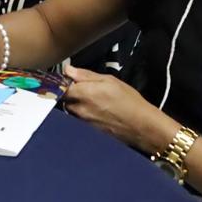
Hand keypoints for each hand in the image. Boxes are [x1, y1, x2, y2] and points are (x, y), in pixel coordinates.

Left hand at [62, 66, 178, 153]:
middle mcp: (79, 109)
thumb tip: (69, 70)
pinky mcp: (87, 131)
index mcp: (83, 93)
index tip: (68, 79)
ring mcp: (82, 122)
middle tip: (85, 89)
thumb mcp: (109, 80)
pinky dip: (84, 114)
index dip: (62, 82)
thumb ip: (86, 75)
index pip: (59, 87)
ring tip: (96, 101)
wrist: (142, 126)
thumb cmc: (129, 102)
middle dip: (71, 93)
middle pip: (64, 99)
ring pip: (71, 109)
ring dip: (77, 104)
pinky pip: (79, 119)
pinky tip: (98, 112)